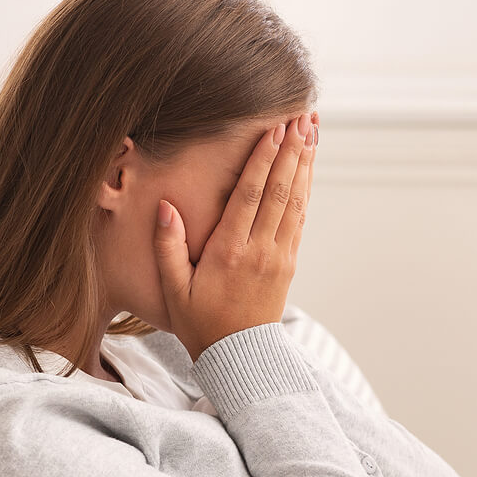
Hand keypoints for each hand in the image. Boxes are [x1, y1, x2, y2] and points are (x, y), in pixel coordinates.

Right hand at [153, 110, 317, 362]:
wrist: (239, 359)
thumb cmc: (200, 325)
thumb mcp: (174, 290)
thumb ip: (167, 247)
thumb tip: (165, 207)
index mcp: (229, 253)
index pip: (251, 196)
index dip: (265, 160)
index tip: (276, 129)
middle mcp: (260, 251)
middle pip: (280, 191)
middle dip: (292, 151)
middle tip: (302, 117)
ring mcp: (279, 257)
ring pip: (295, 202)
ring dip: (305, 165)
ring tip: (311, 132)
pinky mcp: (288, 264)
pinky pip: (299, 219)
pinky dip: (304, 190)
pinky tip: (307, 169)